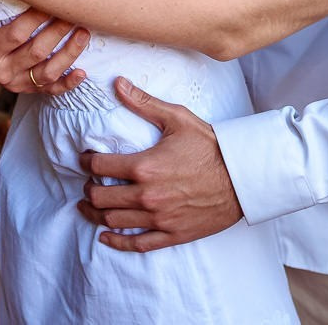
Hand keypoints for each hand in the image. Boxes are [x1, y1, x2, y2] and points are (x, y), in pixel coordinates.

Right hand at [0, 0, 89, 98]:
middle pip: (37, 52)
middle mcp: (3, 71)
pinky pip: (50, 91)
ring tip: (84, 33)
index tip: (49, 0)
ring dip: (70, 54)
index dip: (34, 19)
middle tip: (73, 11)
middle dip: (57, 31)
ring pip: (48, 72)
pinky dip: (67, 84)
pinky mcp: (27, 89)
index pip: (15, 35)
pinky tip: (83, 73)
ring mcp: (16, 83)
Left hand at [78, 78, 243, 251]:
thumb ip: (144, 103)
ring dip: (95, 215)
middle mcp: (147, 196)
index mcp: (145, 167)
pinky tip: (106, 237)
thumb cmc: (211, 147)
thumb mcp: (177, 118)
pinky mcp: (172, 234)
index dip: (85, 162)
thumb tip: (118, 83)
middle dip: (88, 190)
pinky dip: (117, 242)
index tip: (84, 160)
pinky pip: (137, 244)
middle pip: (100, 198)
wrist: (243, 177)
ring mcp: (159, 218)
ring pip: (113, 222)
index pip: (99, 167)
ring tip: (89, 207)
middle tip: (89, 184)